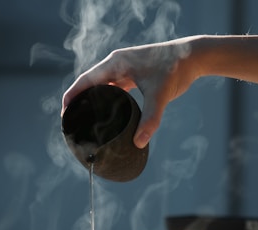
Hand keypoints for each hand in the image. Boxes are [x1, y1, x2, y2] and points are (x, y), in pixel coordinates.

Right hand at [62, 38, 197, 147]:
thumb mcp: (160, 95)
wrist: (192, 57)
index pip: (85, 80)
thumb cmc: (174, 69)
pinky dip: (109, 98)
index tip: (65, 114)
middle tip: (74, 120)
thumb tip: (139, 143)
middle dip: (81, 100)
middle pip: (91, 83)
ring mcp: (125, 68)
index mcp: (116, 63)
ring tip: (87, 118)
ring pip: (103, 85)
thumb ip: (150, 119)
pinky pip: (115, 86)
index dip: (72, 96)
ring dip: (94, 99)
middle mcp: (117, 64)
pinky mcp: (134, 74)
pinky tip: (108, 110)